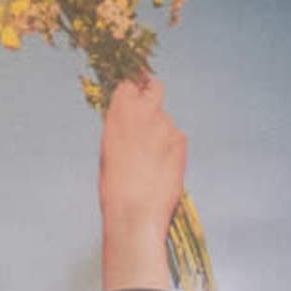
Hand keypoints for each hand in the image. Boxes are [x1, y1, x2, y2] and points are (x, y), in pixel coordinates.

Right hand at [97, 76, 186, 290]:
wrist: (136, 207)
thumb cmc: (114, 182)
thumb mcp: (109, 147)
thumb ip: (121, 125)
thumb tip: (128, 118)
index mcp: (119, 112)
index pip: (129, 83)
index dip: (132, 86)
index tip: (134, 87)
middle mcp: (145, 112)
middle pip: (154, 87)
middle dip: (151, 89)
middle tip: (149, 96)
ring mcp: (166, 125)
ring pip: (165, 119)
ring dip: (160, 130)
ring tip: (150, 157)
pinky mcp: (181, 141)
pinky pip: (175, 137)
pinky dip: (170, 146)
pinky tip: (161, 165)